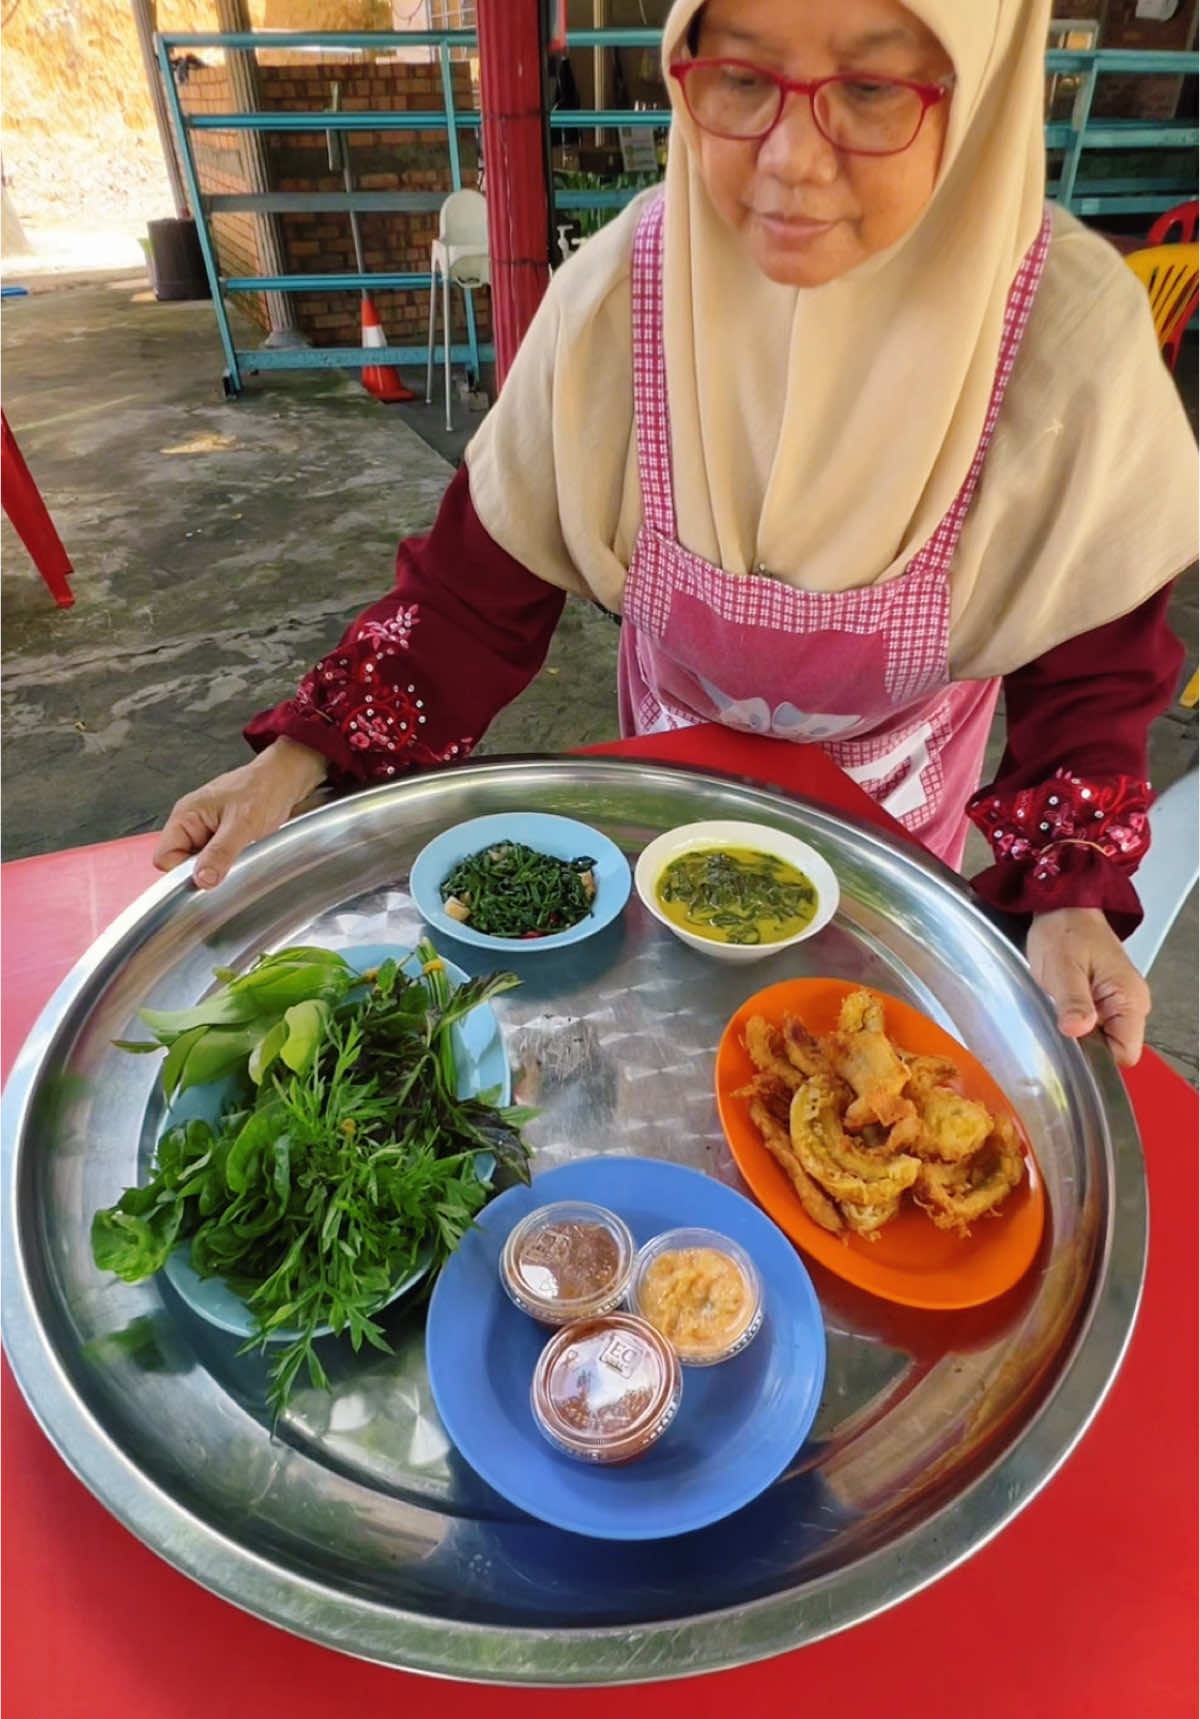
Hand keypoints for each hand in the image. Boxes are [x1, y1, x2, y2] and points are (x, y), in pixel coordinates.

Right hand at [153, 739, 328, 889]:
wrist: (284, 779)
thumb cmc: (263, 790)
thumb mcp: (242, 824)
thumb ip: (220, 853)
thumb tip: (201, 879)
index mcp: (185, 816)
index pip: (164, 857)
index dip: (182, 871)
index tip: (208, 875)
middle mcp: (190, 824)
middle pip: (181, 863)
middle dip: (204, 869)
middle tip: (231, 860)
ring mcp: (205, 831)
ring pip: (200, 864)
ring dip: (219, 866)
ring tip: (241, 852)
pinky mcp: (220, 837)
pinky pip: (216, 859)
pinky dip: (228, 861)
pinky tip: (244, 852)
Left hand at [1026, 907, 1149, 1066]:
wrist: (1063, 908)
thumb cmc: (1065, 932)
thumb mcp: (1063, 968)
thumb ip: (1073, 1001)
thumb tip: (1078, 1031)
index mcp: (1129, 999)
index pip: (1125, 1053)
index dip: (1097, 1056)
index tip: (1071, 1044)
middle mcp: (1130, 1005)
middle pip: (1112, 1050)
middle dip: (1083, 1045)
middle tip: (1058, 1022)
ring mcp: (1118, 1004)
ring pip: (1100, 1039)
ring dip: (1077, 1032)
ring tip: (1057, 1009)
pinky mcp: (1104, 1001)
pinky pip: (1092, 1026)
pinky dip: (1075, 1022)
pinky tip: (1060, 1007)